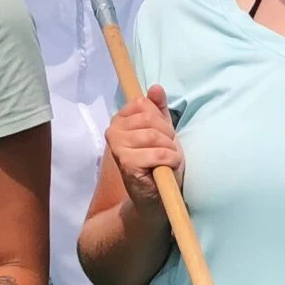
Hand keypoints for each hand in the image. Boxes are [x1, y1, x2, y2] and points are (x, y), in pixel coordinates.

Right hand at [104, 85, 182, 208]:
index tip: (162, 134)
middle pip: (149, 119)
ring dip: (170, 150)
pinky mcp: (127, 164)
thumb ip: (158, 109)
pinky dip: (170, 161)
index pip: (143, 104)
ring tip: (167, 160)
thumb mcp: (162, 131)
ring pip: (154, 136)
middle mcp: (113, 131)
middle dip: (167, 135)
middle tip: (167, 150)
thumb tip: (155, 88)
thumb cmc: (159, 162)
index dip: (159, 119)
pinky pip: (158, 154)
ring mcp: (118, 148)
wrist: (156, 196)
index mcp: (120, 120)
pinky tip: (166, 169)